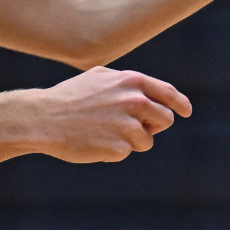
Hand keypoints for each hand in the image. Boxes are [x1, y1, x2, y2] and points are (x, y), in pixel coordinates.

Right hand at [32, 66, 191, 162]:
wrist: (43, 119)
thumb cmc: (69, 97)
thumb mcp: (99, 77)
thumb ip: (127, 81)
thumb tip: (149, 91)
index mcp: (132, 82)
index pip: (168, 94)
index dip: (180, 104)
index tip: (186, 111)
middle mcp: (134, 101)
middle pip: (165, 119)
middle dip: (153, 125)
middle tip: (133, 127)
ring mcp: (128, 125)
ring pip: (147, 140)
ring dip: (132, 141)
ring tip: (105, 132)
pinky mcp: (119, 147)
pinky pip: (127, 152)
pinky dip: (115, 151)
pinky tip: (95, 142)